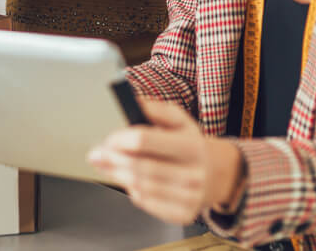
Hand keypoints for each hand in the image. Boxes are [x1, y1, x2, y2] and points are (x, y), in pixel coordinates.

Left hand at [88, 98, 245, 224]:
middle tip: (96, 154)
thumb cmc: (192, 144)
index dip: (120, 138)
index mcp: (191, 146)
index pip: (144, 140)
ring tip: (106, 165)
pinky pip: (146, 203)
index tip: (108, 138)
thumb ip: (155, 109)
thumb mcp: (180, 120)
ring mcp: (189, 197)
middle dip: (112, 159)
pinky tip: (128, 180)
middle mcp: (192, 173)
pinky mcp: (182, 214)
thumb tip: (132, 101)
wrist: (220, 174)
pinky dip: (132, 191)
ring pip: (139, 187)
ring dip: (116, 175)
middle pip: (139, 167)